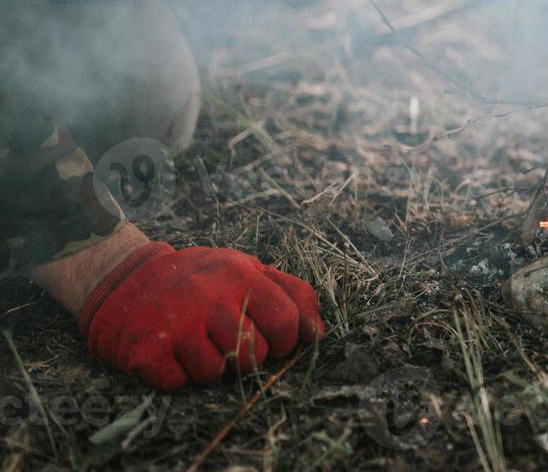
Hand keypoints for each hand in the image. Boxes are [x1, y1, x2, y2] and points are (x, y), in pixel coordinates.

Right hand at [80, 243, 323, 390]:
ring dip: (209, 366)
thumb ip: (289, 294)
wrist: (124, 278)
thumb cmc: (199, 279)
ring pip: (216, 372)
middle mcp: (210, 298)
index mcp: (241, 275)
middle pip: (255, 354)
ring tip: (195, 341)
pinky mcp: (146, 350)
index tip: (274, 341)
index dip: (287, 341)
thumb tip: (318, 333)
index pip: (287, 322)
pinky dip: (176, 375)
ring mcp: (177, 324)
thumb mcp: (247, 270)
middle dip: (247, 355)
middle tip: (225, 337)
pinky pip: (179, 383)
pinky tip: (170, 351)